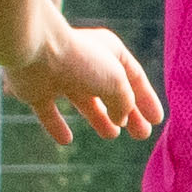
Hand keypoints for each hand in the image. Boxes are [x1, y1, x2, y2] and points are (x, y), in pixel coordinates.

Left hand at [2, 23, 164, 146]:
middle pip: (111, 92)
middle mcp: (85, 62)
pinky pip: (48, 111)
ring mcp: (60, 76)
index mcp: (109, 51)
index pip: (134, 78)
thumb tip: (120, 119)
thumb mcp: (116, 82)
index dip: (147, 100)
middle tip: (141, 135)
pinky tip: (66, 140)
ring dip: (98, 117)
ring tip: (111, 135)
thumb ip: (124, 103)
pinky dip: (56, 125)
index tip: (157, 121)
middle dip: (128, 114)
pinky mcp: (37, 91)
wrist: (34, 52)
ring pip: (84, 101)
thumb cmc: (81, 60)